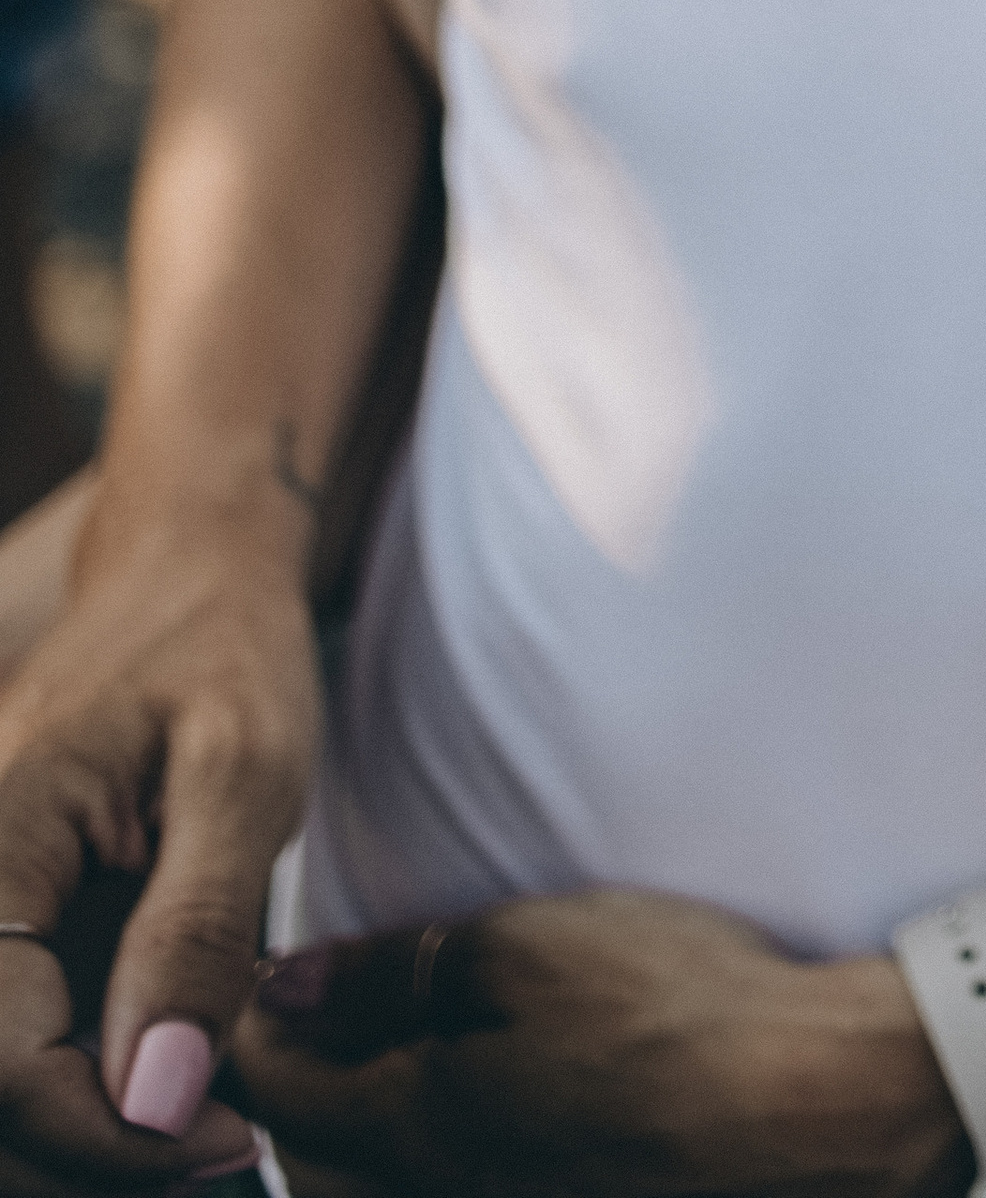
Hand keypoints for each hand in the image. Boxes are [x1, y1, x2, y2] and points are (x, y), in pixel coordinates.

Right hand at [0, 500, 312, 1186]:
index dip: (101, 1131)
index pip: (3, 1059)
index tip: (216, 1141)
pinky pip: (38, 1028)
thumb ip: (198, 930)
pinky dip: (107, 1074)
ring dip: (96, 1124)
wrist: (197, 562)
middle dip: (93, 1147)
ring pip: (12, 1075)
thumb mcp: (244, 772)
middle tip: (222, 1147)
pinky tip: (190, 1063)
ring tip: (213, 1119)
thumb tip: (154, 1096)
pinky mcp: (21, 921)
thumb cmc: (224, 645)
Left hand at [234, 892, 967, 1197]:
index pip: (274, 1088)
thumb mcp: (522, 947)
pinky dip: (435, 1159)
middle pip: (313, 1157)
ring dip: (366, 1131)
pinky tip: (484, 1109)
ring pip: (376, 1187)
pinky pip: (451, 1194)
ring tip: (405, 1055)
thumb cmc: (674, 1009)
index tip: (274, 970)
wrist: (812, 1101)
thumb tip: (283, 988)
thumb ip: (389, 974)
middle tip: (331, 1005)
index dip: (260, 1019)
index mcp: (406, 1134)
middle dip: (305, 1084)